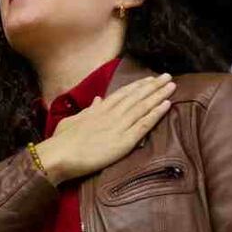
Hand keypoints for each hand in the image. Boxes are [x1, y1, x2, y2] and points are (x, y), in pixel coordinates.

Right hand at [34, 73, 175, 184]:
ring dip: (158, 95)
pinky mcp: (125, 140)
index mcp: (99, 109)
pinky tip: (167, 105)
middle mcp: (111, 113)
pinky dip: (157, 113)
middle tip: (167, 76)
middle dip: (153, 86)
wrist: (60, 154)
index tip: (149, 79)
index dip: (137, 86)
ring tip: (171, 85)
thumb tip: (97, 100)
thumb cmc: (62, 141)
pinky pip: (144, 124)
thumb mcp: (73, 120)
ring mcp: (119, 126)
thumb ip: (88, 110)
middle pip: (136, 96)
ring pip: (143, 107)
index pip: (122, 94)